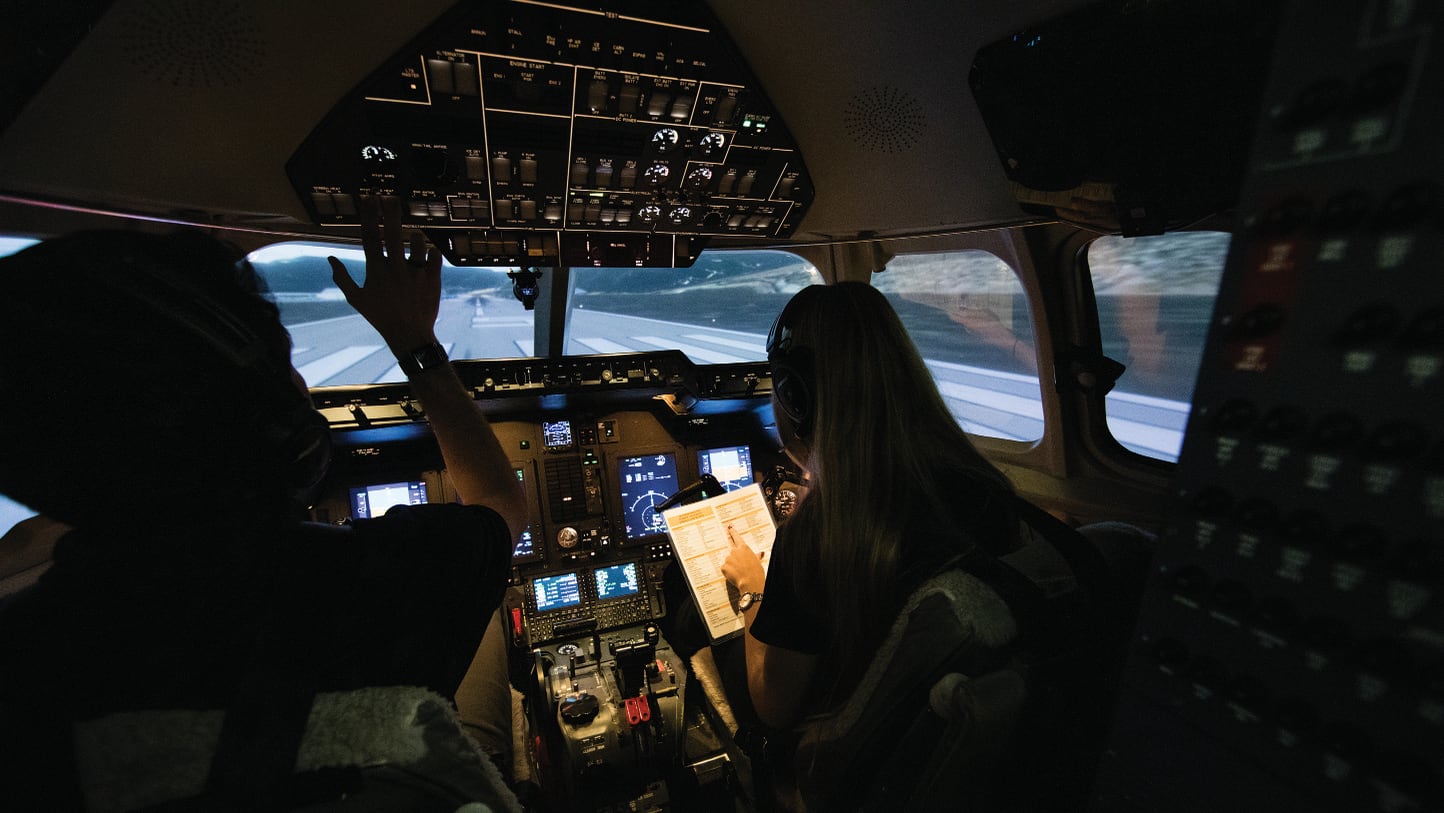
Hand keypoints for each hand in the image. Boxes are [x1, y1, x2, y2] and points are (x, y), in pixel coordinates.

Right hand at [328, 196, 442, 353]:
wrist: (409, 335)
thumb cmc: (380, 316)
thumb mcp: (356, 299)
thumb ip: (342, 277)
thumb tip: (330, 258)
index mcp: (376, 270)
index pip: (369, 235)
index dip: (368, 214)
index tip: (368, 198)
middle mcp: (396, 267)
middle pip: (392, 232)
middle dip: (390, 211)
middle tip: (389, 197)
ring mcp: (416, 272)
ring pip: (417, 241)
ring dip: (414, 236)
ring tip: (411, 239)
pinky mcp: (433, 278)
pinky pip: (434, 255)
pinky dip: (430, 253)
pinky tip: (427, 256)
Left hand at [720, 524, 765, 596]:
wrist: (750, 582)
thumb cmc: (756, 572)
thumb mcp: (758, 562)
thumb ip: (756, 556)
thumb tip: (760, 553)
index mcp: (744, 548)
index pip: (737, 538)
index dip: (733, 532)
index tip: (730, 528)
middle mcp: (734, 551)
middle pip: (730, 544)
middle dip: (729, 539)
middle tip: (726, 533)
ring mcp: (728, 558)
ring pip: (728, 560)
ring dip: (732, 564)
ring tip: (739, 571)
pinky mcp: (723, 566)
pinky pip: (725, 568)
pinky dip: (728, 572)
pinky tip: (734, 575)